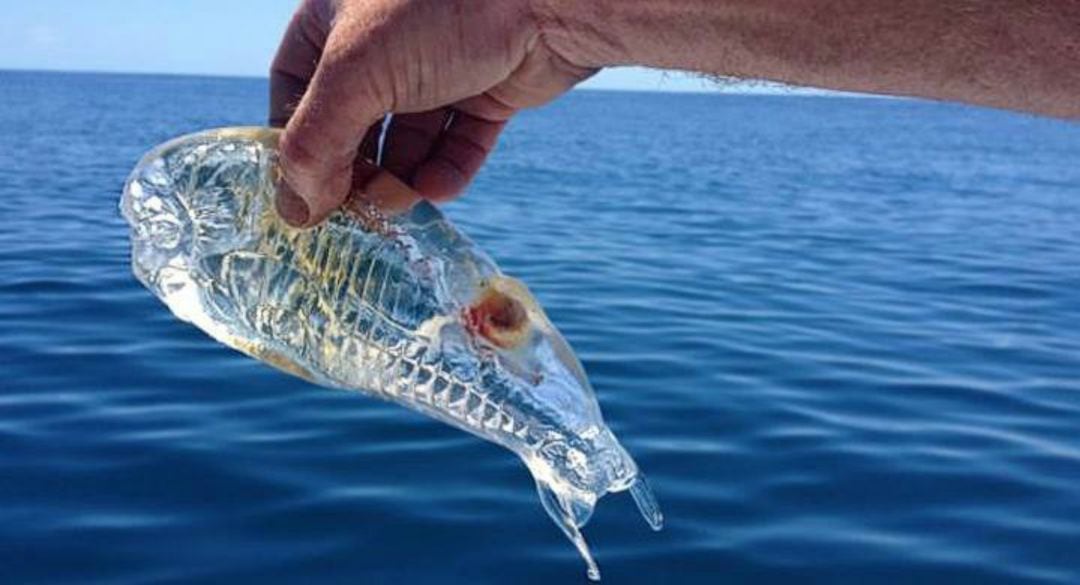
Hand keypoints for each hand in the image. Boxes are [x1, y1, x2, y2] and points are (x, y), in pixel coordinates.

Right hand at [270, 0, 595, 226]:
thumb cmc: (443, 10)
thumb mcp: (356, 73)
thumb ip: (314, 143)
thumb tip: (296, 213)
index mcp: (338, 16)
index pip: (294, 83)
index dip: (292, 137)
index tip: (297, 189)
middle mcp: (385, 39)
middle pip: (353, 120)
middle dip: (353, 169)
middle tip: (352, 213)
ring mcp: (439, 65)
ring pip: (408, 138)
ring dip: (399, 178)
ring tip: (398, 205)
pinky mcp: (488, 90)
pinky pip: (457, 143)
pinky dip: (446, 170)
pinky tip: (438, 191)